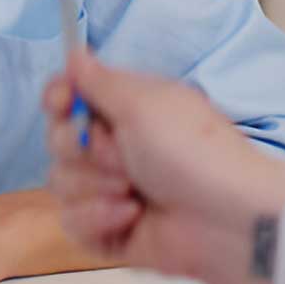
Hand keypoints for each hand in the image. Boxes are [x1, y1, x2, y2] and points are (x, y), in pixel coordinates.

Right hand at [41, 52, 284, 283]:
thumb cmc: (192, 151)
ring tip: (132, 191)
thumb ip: (101, 81)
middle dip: (80, 149)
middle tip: (118, 155)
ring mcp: (110, 190)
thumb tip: (75, 53)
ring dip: (95, 186)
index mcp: (126, 110)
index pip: (70, 98)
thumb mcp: (145, 104)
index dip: (59, 99)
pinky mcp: (109, 230)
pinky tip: (131, 216)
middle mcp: (115, 147)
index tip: (63, 103)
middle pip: (57, 141)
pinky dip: (98, 219)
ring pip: (61, 183)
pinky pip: (73, 222)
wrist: (227, 219)